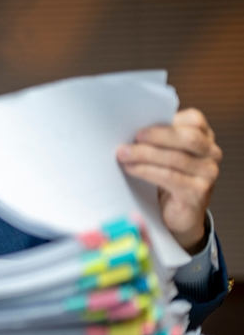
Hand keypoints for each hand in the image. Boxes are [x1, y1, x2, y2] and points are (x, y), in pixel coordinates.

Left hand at [117, 108, 221, 253]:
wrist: (177, 214)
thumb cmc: (167, 178)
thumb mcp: (164, 155)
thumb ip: (156, 140)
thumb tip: (126, 128)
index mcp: (204, 137)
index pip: (194, 120)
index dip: (168, 122)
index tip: (140, 126)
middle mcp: (211, 153)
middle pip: (187, 138)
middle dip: (156, 136)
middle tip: (131, 139)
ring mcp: (208, 173)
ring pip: (175, 158)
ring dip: (145, 155)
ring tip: (123, 155)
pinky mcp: (198, 192)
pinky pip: (170, 177)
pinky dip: (147, 171)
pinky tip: (131, 169)